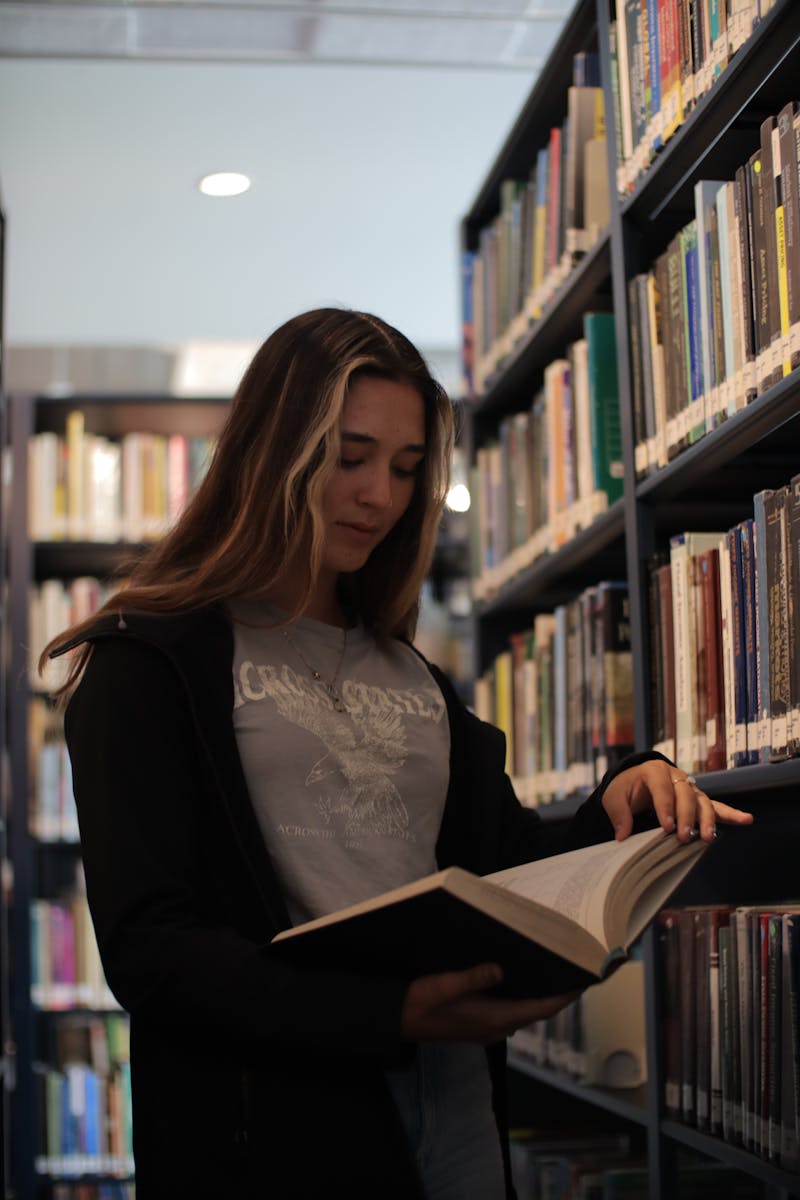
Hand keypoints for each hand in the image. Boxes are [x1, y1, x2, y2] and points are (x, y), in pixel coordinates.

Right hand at [399, 962, 580, 1044]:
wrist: (399, 1020)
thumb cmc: (421, 1003)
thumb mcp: (444, 986)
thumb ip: (473, 978)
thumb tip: (499, 969)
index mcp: (493, 1018)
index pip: (540, 1009)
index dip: (564, 997)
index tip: (583, 982)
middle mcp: (495, 1027)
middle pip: (536, 1011)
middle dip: (555, 993)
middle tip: (570, 968)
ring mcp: (487, 1028)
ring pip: (524, 1012)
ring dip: (539, 996)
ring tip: (551, 969)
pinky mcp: (479, 1025)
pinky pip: (510, 1012)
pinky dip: (522, 998)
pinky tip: (519, 979)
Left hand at [602, 758, 753, 843]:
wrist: (633, 783)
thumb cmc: (624, 789)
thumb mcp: (613, 797)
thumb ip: (618, 814)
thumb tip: (623, 835)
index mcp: (654, 771)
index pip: (662, 788)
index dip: (665, 807)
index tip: (666, 827)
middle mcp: (676, 776)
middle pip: (686, 795)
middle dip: (686, 817)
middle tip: (683, 837)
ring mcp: (689, 788)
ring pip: (702, 802)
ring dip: (706, 820)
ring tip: (707, 837)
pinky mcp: (698, 800)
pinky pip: (716, 806)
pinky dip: (731, 814)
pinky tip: (746, 820)